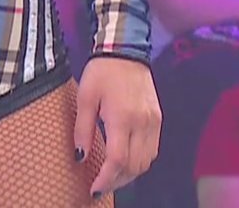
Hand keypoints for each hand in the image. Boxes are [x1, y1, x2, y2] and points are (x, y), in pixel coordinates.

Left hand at [74, 56, 160, 198]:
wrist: (125, 50)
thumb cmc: (102, 72)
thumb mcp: (85, 98)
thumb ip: (83, 130)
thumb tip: (80, 157)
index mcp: (122, 116)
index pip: (118, 159)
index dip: (106, 179)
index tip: (94, 188)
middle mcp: (143, 122)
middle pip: (134, 165)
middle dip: (117, 180)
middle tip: (100, 184)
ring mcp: (154, 121)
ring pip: (146, 161)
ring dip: (130, 174)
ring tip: (112, 176)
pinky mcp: (158, 119)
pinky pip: (153, 150)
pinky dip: (140, 161)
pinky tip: (126, 161)